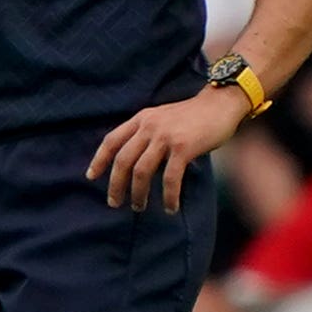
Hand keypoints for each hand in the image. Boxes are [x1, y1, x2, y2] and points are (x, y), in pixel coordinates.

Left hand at [89, 86, 249, 212]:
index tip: (91, 177)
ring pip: (142, 171)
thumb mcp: (162, 118)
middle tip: (114, 203)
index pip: (112, 140)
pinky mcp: (183, 147)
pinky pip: (170, 178)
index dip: (99, 160)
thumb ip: (147, 134)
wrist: (220, 104)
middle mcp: (149, 126)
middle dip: (116, 184)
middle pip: (123, 160)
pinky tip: (170, 207)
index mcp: (141, 119)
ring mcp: (165, 136)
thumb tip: (135, 163)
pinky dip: (168, 196)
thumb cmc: (193, 116)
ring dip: (138, 193)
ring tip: (139, 207)